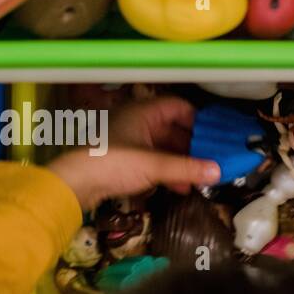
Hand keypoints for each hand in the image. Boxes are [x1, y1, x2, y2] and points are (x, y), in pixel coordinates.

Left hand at [47, 96, 219, 210]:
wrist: (75, 183)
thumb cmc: (112, 163)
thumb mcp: (154, 166)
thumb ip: (186, 169)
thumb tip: (217, 172)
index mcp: (143, 111)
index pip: (178, 106)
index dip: (198, 120)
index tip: (216, 136)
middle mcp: (137, 121)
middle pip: (173, 128)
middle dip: (193, 146)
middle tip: (213, 160)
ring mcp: (129, 140)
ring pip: (163, 147)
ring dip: (181, 162)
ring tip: (200, 178)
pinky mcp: (123, 160)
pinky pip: (152, 161)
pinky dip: (167, 172)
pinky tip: (180, 187)